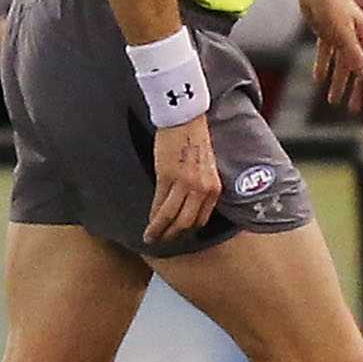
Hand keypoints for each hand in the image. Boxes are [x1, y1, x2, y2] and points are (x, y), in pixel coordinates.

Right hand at [147, 114, 220, 242]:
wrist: (186, 119)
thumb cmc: (195, 140)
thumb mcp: (206, 168)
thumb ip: (201, 186)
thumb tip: (188, 204)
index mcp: (214, 187)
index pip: (201, 218)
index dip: (189, 230)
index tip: (180, 235)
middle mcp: (203, 188)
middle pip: (187, 223)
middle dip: (174, 236)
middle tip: (163, 242)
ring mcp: (185, 184)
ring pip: (172, 217)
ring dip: (159, 231)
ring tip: (151, 238)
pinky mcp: (167, 177)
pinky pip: (159, 204)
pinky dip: (153, 217)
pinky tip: (148, 223)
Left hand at [302, 0, 362, 110]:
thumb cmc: (332, 7)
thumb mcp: (342, 34)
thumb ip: (354, 56)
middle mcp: (359, 37)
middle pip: (360, 69)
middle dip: (356, 90)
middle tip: (352, 109)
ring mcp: (343, 34)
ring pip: (343, 64)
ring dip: (339, 82)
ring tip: (332, 100)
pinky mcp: (328, 30)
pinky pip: (327, 53)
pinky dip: (324, 66)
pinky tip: (317, 79)